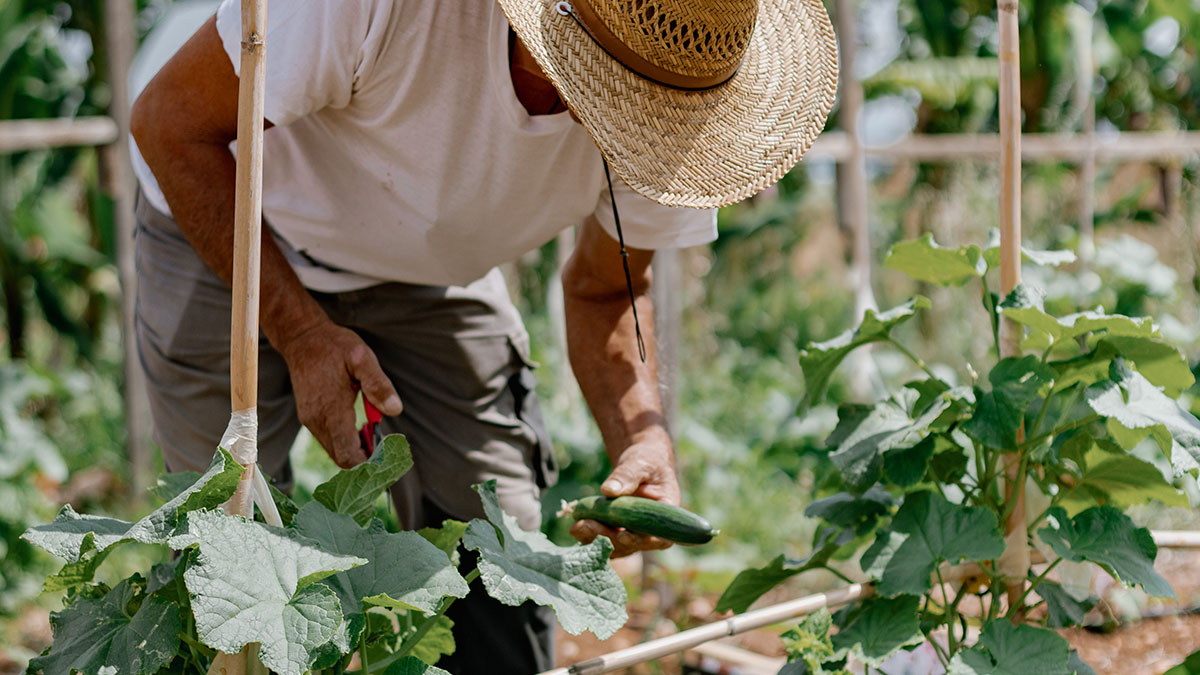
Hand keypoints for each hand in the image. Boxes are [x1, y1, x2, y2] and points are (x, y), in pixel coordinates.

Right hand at [278, 321, 402, 468]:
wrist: (302, 339)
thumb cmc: (334, 346)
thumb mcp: (361, 358)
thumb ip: (378, 385)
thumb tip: (394, 410)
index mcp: (332, 410)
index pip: (348, 455)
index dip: (369, 462)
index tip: (387, 453)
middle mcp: (317, 421)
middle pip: (342, 459)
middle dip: (365, 458)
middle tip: (384, 443)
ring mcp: (310, 421)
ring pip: (335, 452)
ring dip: (356, 449)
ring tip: (373, 432)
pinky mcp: (309, 418)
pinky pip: (329, 441)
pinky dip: (345, 441)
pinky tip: (359, 426)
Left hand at [569, 439, 679, 557]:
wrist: (639, 464)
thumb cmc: (646, 461)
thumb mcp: (639, 463)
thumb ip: (627, 476)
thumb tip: (608, 490)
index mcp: (667, 516)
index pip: (659, 537)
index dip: (641, 540)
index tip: (622, 534)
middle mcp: (652, 531)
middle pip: (633, 545)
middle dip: (609, 538)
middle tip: (586, 525)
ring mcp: (635, 534)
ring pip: (616, 546)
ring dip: (596, 539)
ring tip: (577, 527)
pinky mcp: (619, 533)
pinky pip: (605, 540)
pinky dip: (591, 536)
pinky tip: (577, 526)